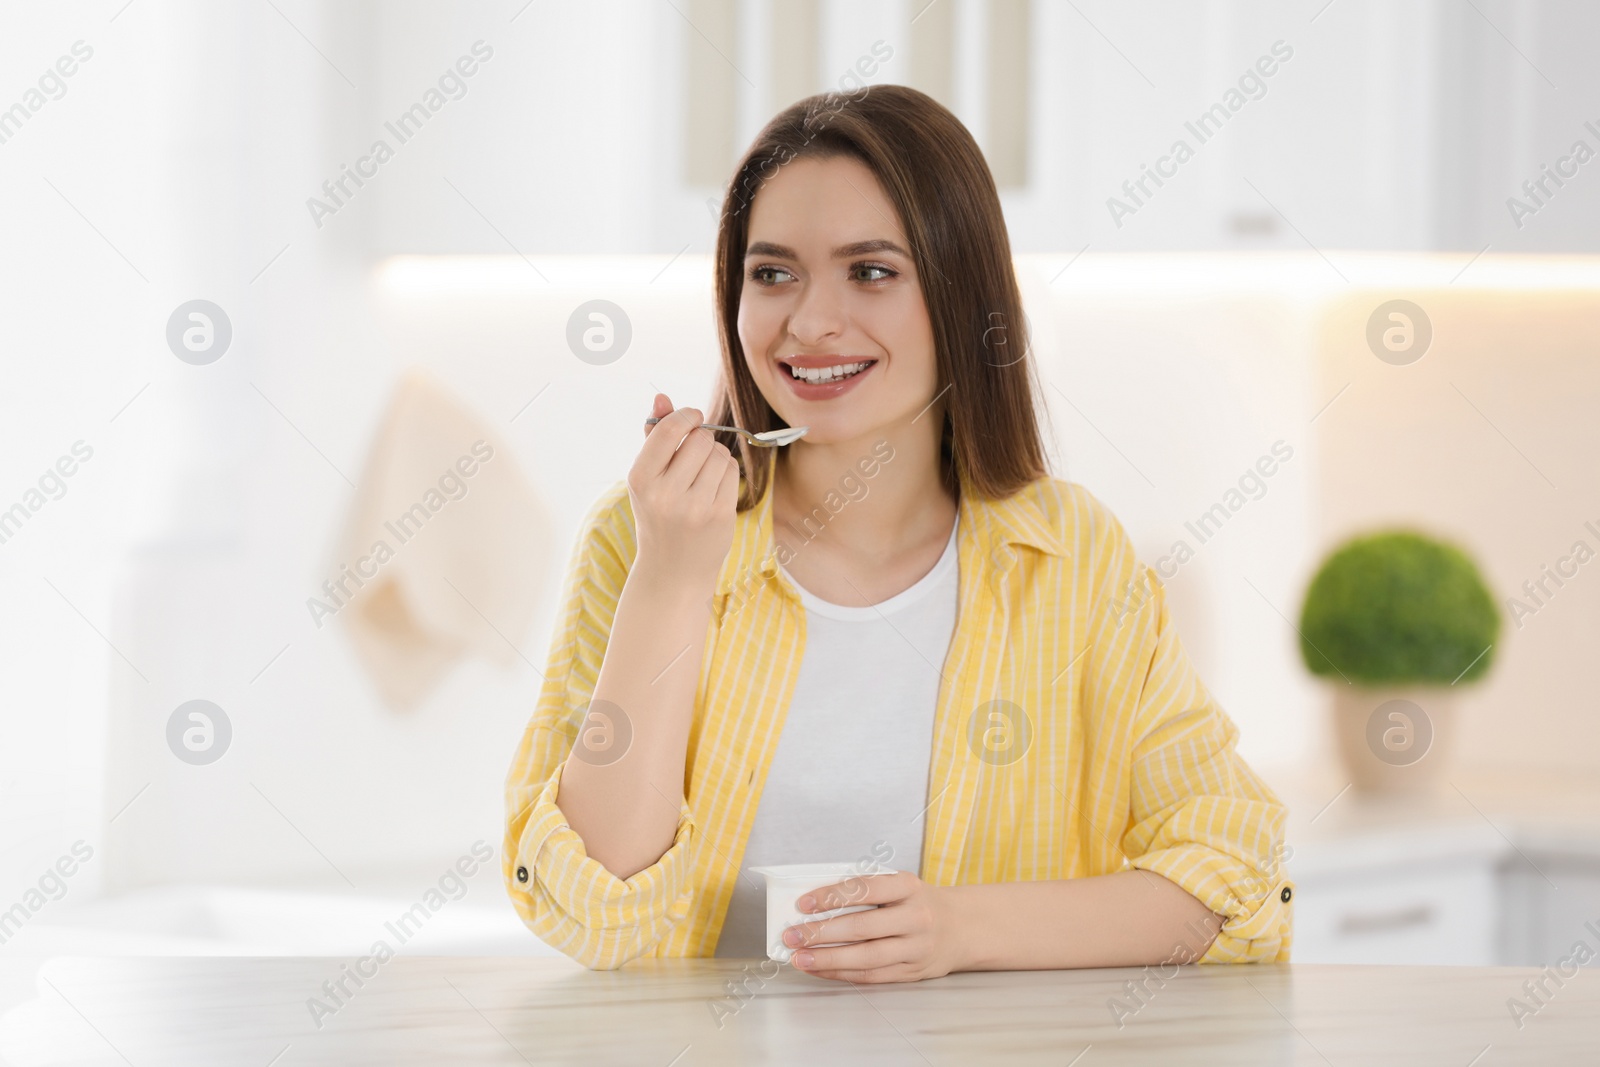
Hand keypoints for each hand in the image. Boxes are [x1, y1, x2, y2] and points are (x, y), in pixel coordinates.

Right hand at [628, 393, 740, 591]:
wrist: (672, 571)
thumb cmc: (658, 515)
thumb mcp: (647, 478)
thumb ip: (654, 436)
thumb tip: (663, 397)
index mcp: (640, 480)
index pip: (668, 430)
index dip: (685, 415)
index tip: (693, 416)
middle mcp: (665, 494)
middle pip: (699, 439)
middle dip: (701, 439)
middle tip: (694, 457)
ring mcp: (694, 507)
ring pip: (719, 454)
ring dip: (715, 456)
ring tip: (702, 476)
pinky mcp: (719, 516)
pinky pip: (731, 472)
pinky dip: (725, 473)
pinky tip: (714, 490)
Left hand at [782, 871, 966, 983]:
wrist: (960, 928)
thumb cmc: (917, 903)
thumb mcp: (899, 885)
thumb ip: (864, 891)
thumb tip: (813, 903)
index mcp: (908, 886)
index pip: (865, 889)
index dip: (832, 896)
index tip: (804, 903)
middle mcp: (915, 917)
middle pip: (862, 927)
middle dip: (821, 932)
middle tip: (792, 934)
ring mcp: (915, 948)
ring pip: (865, 957)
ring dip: (827, 958)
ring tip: (799, 957)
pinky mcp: (911, 972)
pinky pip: (871, 975)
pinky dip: (841, 972)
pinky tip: (819, 968)